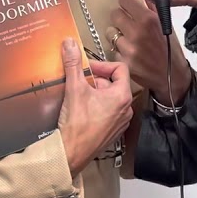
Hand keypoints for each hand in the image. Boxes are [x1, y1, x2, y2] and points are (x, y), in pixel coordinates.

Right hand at [57, 38, 133, 176]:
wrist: (71, 153)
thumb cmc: (77, 124)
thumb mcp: (74, 88)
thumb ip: (73, 64)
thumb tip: (70, 44)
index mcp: (122, 96)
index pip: (119, 68)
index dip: (102, 65)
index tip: (88, 67)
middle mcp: (126, 109)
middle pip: (113, 83)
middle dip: (95, 80)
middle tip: (79, 81)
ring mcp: (120, 122)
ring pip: (109, 98)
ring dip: (94, 93)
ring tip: (78, 96)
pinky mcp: (112, 131)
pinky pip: (106, 112)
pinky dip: (95, 107)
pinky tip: (80, 110)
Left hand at [110, 0, 193, 105]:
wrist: (172, 76)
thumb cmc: (170, 49)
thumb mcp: (165, 25)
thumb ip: (152, 9)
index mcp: (149, 19)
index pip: (124, 0)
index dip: (126, 3)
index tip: (128, 7)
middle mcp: (137, 32)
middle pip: (114, 14)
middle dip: (120, 17)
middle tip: (126, 23)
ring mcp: (129, 48)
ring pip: (110, 32)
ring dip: (116, 34)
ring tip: (127, 39)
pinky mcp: (123, 62)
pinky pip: (113, 49)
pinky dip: (119, 50)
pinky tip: (129, 53)